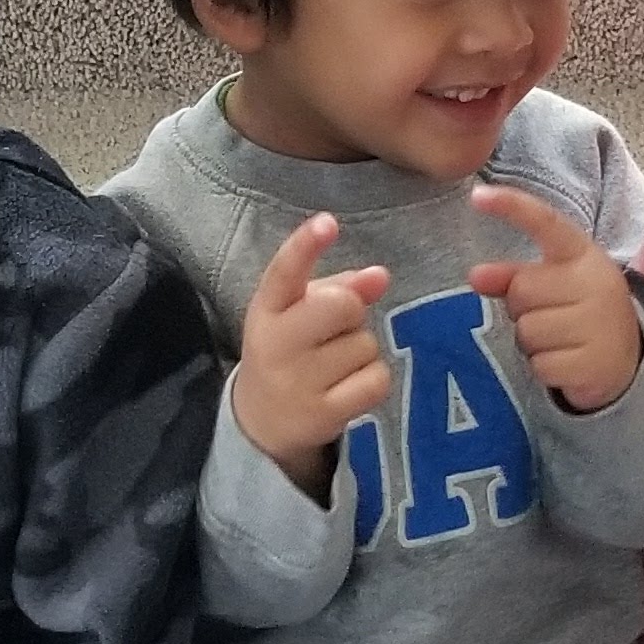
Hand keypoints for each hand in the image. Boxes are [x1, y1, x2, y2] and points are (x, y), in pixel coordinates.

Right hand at [231, 211, 392, 494]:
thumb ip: (339, 287)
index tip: (327, 222)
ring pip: (365, 344)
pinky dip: (372, 380)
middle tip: (336, 329)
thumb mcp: (300, 313)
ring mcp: (297, 382)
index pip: (284, 271)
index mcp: (267, 309)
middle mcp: (276, 344)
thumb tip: (380, 276)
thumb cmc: (291, 351)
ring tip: (336, 365)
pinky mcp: (322, 414)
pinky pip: (376, 380)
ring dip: (361, 350)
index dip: (306, 245)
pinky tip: (349, 387)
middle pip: (342, 305)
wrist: (262, 421)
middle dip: (352, 310)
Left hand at [467, 183, 642, 410]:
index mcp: (582, 255)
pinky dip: (545, 367)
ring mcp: (597, 324)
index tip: (477, 196)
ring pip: (527, 331)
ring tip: (560, 339)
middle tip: (550, 314)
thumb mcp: (554, 283)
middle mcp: (594, 283)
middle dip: (522, 308)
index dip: (512, 207)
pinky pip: (540, 365)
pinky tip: (566, 360)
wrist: (627, 357)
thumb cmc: (580, 310)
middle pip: (521, 291)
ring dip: (532, 341)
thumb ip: (513, 276)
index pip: (546, 223)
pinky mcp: (592, 362)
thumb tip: (475, 276)